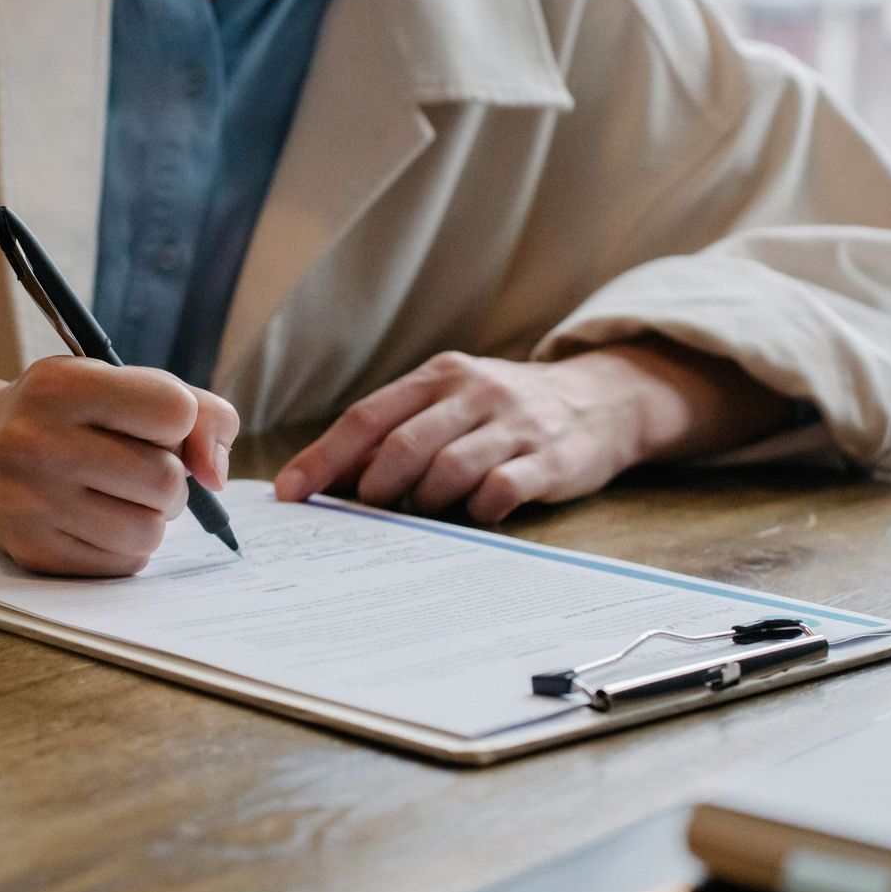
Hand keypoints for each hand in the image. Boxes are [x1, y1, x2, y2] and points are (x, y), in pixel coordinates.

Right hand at [0, 358, 238, 576]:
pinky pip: (124, 563)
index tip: (156, 425)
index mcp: (61, 386)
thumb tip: (216, 475)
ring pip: (149, 530)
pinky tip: (98, 520)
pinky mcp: (33, 551)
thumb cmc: (70, 415)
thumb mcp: (122, 384)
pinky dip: (127, 545)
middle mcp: (35, 442)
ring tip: (124, 497)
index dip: (181, 422)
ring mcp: (28, 502)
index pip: (174, 411)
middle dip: (172, 478)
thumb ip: (197, 411)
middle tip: (145, 469)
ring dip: (153, 517)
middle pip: (165, 479)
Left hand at [273, 344, 791, 523]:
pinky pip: (500, 491)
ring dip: (422, 503)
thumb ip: (397, 431)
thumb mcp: (450, 402)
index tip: (289, 493)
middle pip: (403, 445)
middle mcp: (473, 393)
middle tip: (361, 514)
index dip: (323, 458)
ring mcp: (513, 425)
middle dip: (371, 488)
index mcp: (438, 376)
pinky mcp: (549, 459)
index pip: (367, 417)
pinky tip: (474, 515)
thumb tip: (326, 477)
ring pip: (447, 470)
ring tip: (420, 514)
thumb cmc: (503, 411)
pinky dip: (476, 510)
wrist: (602, 400)